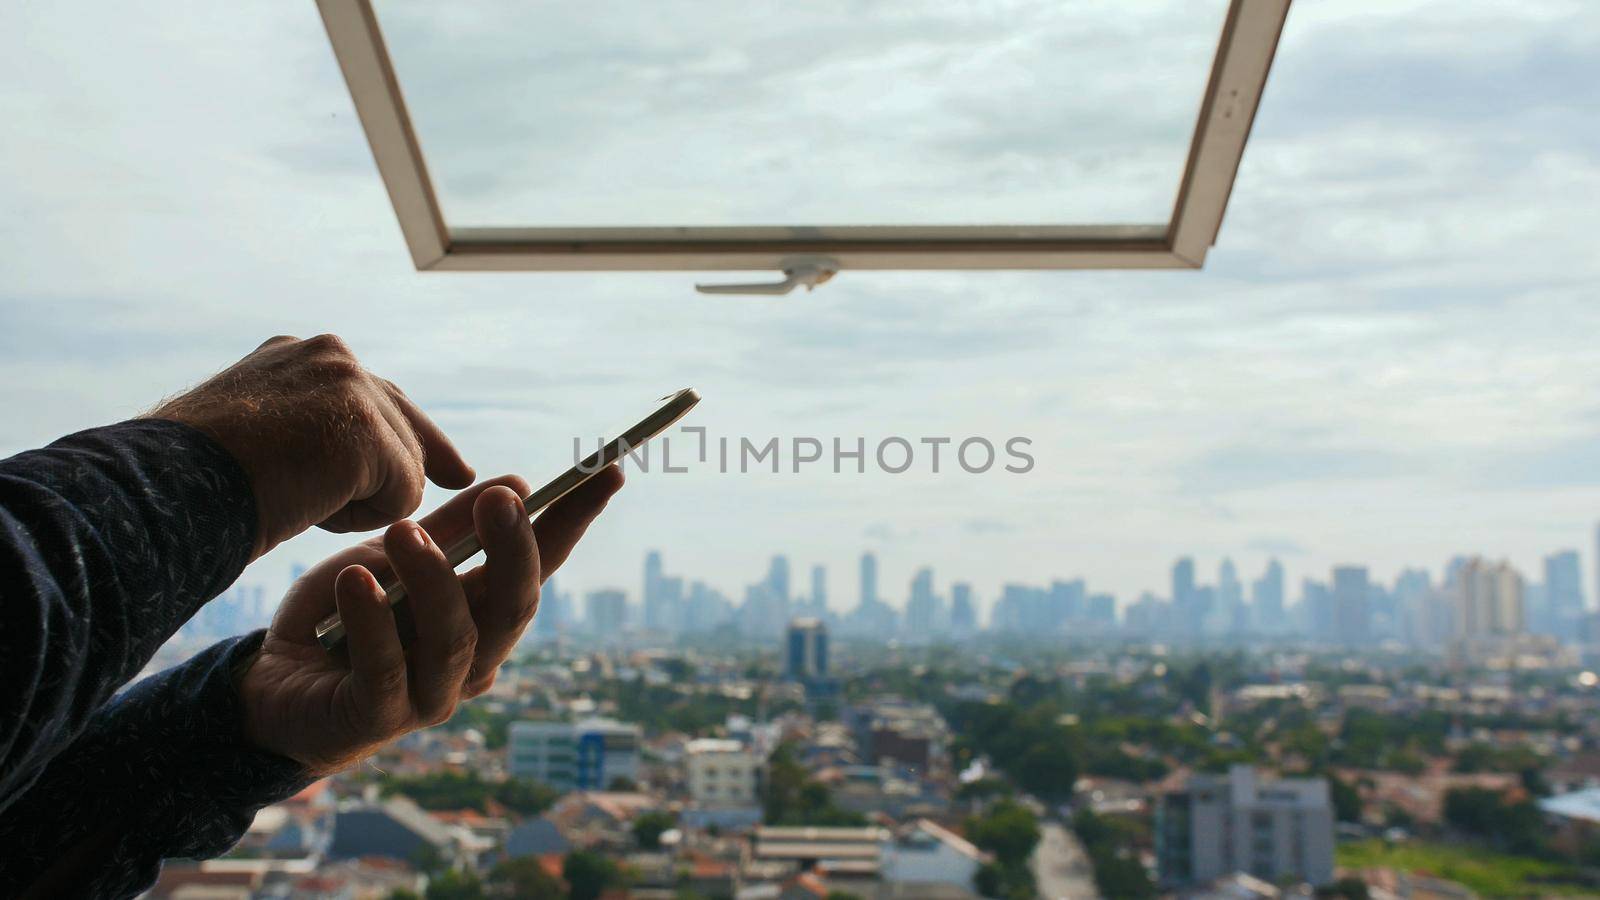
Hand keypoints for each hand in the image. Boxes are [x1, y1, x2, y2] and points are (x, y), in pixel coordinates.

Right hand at [151, 334, 474, 559]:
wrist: (166, 487)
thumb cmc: (193, 480)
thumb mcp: (255, 438)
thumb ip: (309, 432)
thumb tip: (352, 460)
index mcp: (299, 356)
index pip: (373, 394)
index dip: (411, 434)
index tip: (453, 466)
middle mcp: (330, 357)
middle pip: (401, 420)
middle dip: (425, 457)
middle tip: (460, 477)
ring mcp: (351, 387)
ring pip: (401, 465)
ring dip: (360, 501)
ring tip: (297, 498)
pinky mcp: (366, 428)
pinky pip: (401, 495)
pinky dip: (359, 517)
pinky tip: (310, 506)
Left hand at [237, 467, 623, 773]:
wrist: (270, 686)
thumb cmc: (342, 618)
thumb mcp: (392, 558)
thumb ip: (449, 530)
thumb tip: (518, 485)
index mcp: (483, 615)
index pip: (542, 565)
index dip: (574, 522)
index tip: (606, 471)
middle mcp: (472, 660)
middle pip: (514, 606)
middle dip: (513, 550)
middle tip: (499, 498)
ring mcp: (430, 696)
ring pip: (455, 638)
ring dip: (434, 581)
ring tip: (403, 532)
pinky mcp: (377, 721)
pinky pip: (385, 669)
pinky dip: (372, 622)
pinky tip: (354, 581)